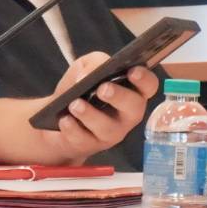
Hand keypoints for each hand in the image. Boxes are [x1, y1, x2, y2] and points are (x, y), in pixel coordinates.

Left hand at [37, 53, 160, 160]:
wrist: (58, 114)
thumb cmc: (82, 88)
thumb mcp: (86, 66)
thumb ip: (93, 63)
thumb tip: (87, 76)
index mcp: (132, 91)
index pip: (148, 86)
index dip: (144, 79)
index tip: (133, 71)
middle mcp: (126, 114)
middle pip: (134, 108)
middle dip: (120, 97)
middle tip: (103, 89)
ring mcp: (110, 132)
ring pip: (107, 128)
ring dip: (90, 115)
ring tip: (75, 104)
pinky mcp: (90, 144)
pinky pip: (83, 139)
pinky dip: (72, 128)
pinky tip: (65, 120)